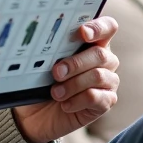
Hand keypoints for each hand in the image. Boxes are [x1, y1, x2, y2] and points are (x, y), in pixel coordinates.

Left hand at [12, 17, 119, 142]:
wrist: (35, 115)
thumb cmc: (40, 83)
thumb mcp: (41, 64)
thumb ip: (49, 50)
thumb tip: (40, 39)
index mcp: (92, 42)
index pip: (107, 27)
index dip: (98, 28)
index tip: (82, 32)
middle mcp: (104, 60)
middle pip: (100, 54)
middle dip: (75, 63)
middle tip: (56, 72)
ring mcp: (108, 81)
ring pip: (98, 76)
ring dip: (73, 84)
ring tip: (55, 93)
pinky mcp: (106, 102)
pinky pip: (97, 98)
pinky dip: (77, 101)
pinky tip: (65, 105)